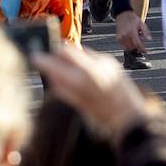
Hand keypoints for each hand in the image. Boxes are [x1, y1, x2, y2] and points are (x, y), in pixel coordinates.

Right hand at [32, 45, 151, 140]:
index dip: (43, 59)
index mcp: (82, 80)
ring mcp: (103, 61)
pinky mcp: (111, 60)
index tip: (35, 56)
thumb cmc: (103, 115)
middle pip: (66, 49)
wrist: (130, 115)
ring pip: (78, 50)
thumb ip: (62, 88)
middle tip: (51, 63)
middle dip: (56, 54)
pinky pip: (91, 55)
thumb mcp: (79, 105)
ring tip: (72, 73)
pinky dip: (84, 61)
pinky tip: (87, 74)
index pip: (55, 63)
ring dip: (71, 58)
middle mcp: (92, 66)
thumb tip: (50, 75)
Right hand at [114, 10, 151, 53]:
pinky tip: (130, 41)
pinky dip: (127, 46)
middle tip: (141, 42)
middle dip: (138, 47)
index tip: (146, 51)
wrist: (123, 14)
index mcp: (132, 31)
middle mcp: (125, 35)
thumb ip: (146, 32)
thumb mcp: (141, 24)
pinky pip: (123, 46)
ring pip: (127, 47)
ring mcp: (121, 37)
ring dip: (133, 47)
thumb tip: (150, 39)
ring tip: (135, 40)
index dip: (142, 49)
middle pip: (133, 47)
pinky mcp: (118, 38)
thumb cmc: (132, 18)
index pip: (137, 44)